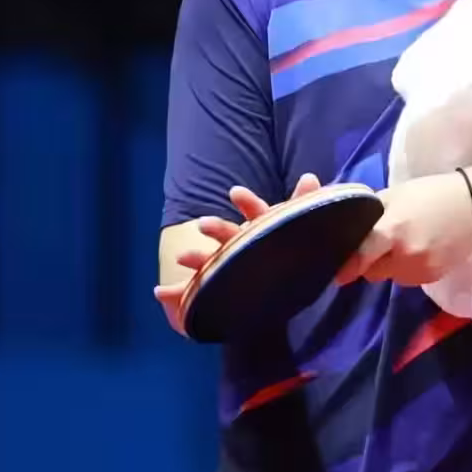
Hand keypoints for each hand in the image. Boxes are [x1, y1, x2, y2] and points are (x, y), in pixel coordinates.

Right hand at [154, 173, 320, 332]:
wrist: (270, 285)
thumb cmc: (282, 251)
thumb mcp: (298, 229)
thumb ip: (302, 204)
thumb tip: (311, 177)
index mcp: (260, 231)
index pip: (257, 214)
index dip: (248, 203)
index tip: (236, 193)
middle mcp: (239, 246)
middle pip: (227, 235)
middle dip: (216, 229)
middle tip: (203, 224)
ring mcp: (225, 266)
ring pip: (208, 261)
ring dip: (195, 258)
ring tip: (180, 258)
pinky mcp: (216, 289)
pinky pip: (194, 292)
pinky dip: (175, 294)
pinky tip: (160, 292)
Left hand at [336, 173, 471, 287]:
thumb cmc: (430, 194)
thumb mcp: (394, 195)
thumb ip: (371, 215)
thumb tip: (348, 229)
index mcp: (392, 229)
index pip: (361, 256)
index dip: (347, 265)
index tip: (337, 272)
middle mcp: (404, 254)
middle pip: (372, 271)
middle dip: (370, 262)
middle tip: (380, 245)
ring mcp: (420, 269)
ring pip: (390, 277)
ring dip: (390, 267)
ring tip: (404, 246)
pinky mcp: (432, 278)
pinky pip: (407, 280)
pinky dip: (407, 270)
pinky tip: (418, 251)